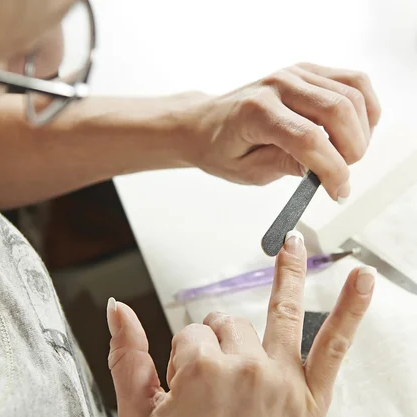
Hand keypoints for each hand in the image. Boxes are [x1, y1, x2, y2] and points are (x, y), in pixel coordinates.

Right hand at [107, 231, 375, 416]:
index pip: (189, 334)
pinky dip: (350, 309)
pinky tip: (360, 281)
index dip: (183, 357)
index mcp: (201, 371)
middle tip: (213, 379)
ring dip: (286, 274)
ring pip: (275, 314)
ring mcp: (282, 378)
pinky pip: (334, 344)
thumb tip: (118, 310)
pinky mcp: (311, 395)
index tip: (185, 385)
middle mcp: (245, 367)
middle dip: (216, 341)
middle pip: (227, 322)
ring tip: (292, 246)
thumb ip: (126, 357)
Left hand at [179, 63, 380, 200]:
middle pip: (336, 111)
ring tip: (348, 155)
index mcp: (256, 112)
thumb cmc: (221, 148)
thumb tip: (323, 168)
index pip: (307, 139)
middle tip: (342, 175)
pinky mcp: (307, 71)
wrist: (205, 123)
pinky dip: (365, 107)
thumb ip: (283, 167)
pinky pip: (353, 82)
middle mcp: (277, 86)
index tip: (339, 192)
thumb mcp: (245, 171)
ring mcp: (294, 73)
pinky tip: (357, 130)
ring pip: (351, 94)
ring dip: (361, 131)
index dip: (332, 169)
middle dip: (351, 150)